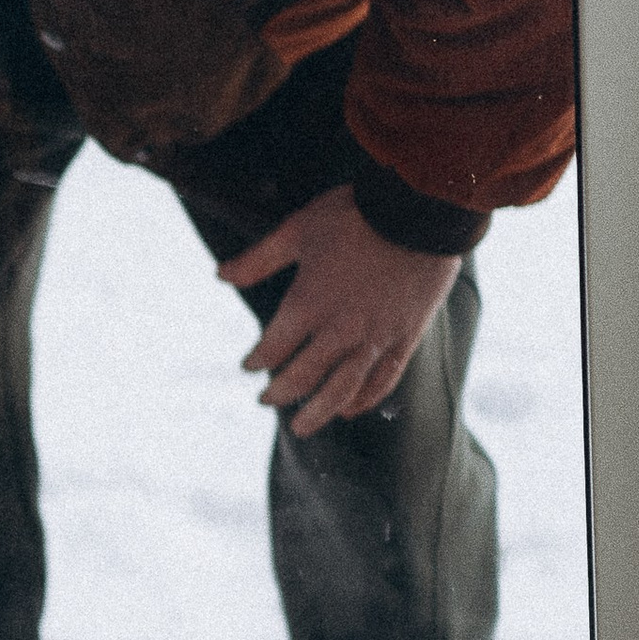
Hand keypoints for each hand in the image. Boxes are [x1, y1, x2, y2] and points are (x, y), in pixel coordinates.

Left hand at [216, 182, 458, 435]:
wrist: (419, 212)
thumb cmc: (354, 215)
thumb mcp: (297, 230)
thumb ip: (258, 259)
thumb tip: (219, 275)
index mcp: (307, 303)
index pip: (273, 347)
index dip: (257, 359)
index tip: (248, 366)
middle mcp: (338, 330)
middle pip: (303, 375)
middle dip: (281, 391)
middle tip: (267, 400)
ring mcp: (374, 338)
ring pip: (341, 389)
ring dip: (318, 412)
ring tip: (302, 427)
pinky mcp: (404, 338)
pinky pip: (382, 380)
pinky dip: (364, 399)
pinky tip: (351, 409)